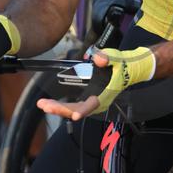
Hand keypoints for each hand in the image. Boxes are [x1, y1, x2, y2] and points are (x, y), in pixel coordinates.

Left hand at [36, 47, 155, 120]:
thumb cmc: (123, 64)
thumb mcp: (116, 57)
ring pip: (74, 110)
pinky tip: (50, 104)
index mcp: (105, 93)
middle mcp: (99, 102)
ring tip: (43, 104)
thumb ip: (107, 57)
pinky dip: (62, 106)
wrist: (129, 70)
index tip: (75, 115)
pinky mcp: (89, 100)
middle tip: (44, 105)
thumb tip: (98, 59)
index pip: (93, 104)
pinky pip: (74, 107)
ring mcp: (93, 102)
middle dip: (61, 108)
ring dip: (58, 108)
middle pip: (78, 109)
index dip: (83, 110)